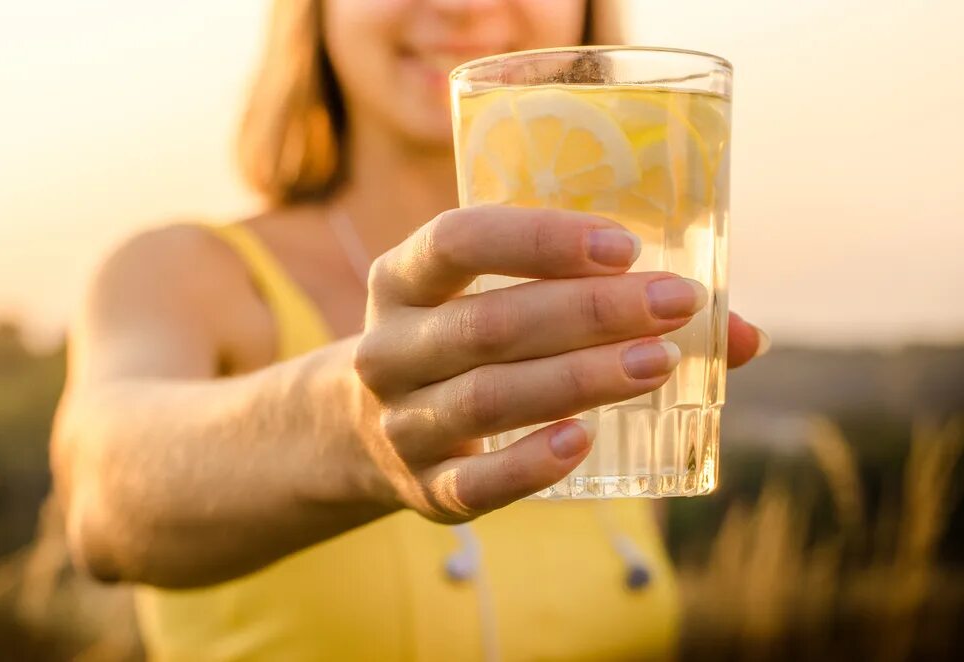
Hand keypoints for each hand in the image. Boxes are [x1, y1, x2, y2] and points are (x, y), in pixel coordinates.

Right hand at [353, 207, 765, 521]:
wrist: (371, 429)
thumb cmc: (463, 346)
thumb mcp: (495, 302)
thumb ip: (597, 299)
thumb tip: (744, 334)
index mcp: (401, 281)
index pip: (457, 240)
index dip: (539, 240)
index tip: (624, 245)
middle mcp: (388, 349)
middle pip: (488, 325)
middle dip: (588, 312)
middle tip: (674, 305)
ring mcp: (400, 423)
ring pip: (489, 399)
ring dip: (578, 379)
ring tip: (658, 363)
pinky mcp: (422, 488)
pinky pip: (473, 483)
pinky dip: (530, 464)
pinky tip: (584, 441)